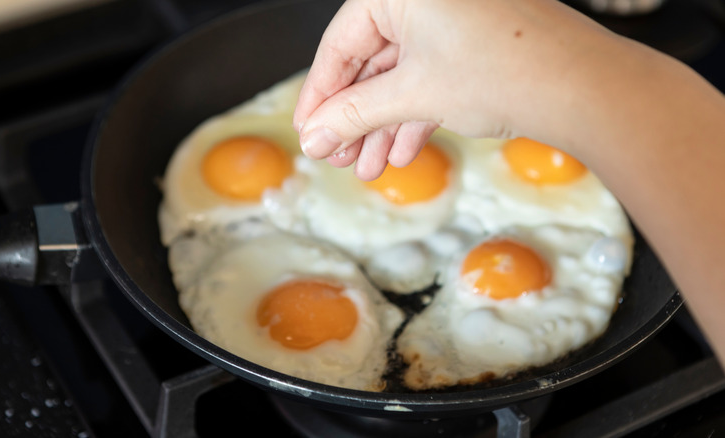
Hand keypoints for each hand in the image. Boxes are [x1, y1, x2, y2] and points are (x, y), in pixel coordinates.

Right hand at [293, 0, 617, 179]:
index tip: (307, 132)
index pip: (340, 44)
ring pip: (400, 76)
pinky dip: (415, 115)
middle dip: (354, 119)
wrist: (584, 88)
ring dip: (383, 126)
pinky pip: (430, 78)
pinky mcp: (475, 42)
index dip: (320, 96)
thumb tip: (315, 135)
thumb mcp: (412, 94)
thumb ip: (354, 115)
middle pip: (370, 62)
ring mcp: (454, 18)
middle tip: (338, 156)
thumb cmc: (506, 69)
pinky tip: (404, 153)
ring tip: (369, 168)